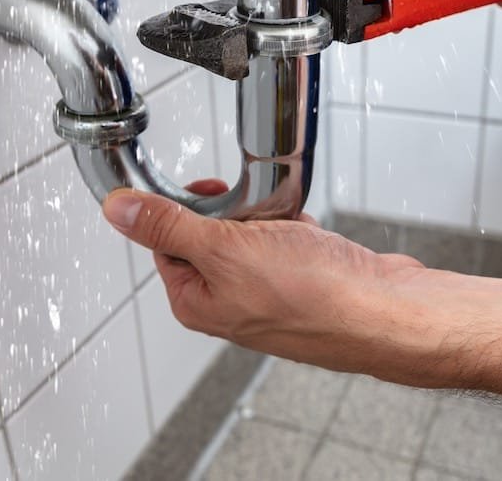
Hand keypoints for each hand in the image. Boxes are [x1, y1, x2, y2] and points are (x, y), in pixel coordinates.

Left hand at [102, 186, 440, 383]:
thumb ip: (169, 227)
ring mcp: (268, 290)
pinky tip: (310, 236)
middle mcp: (230, 300)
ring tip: (289, 226)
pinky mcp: (301, 278)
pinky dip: (296, 228)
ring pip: (252, 232)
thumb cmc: (313, 294)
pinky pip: (286, 238)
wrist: (384, 311)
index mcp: (198, 300)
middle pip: (211, 233)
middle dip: (236, 212)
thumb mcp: (225, 250)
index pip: (166, 242)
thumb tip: (118, 211)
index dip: (182, 209)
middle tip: (255, 211)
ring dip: (269, 218)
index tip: (206, 190)